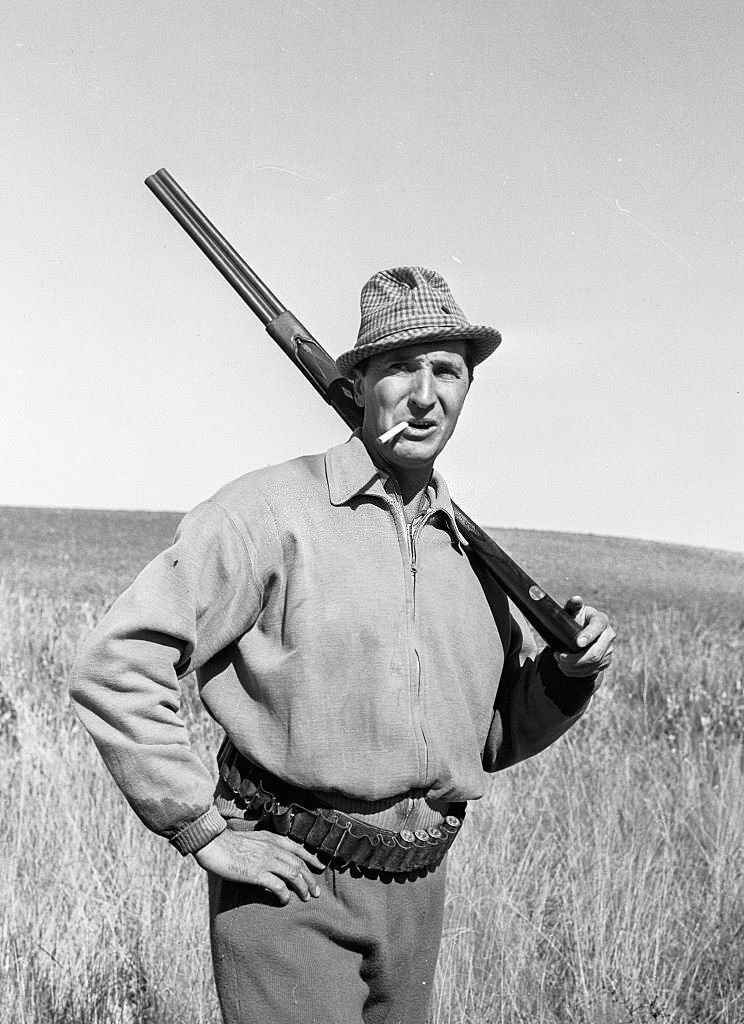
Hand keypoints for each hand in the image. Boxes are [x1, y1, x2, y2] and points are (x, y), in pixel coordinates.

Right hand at [194, 827, 323, 903]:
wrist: (214, 844)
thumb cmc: (229, 843)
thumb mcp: (253, 839)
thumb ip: (266, 846)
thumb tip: (274, 858)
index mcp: (272, 838)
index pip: (299, 848)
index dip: (312, 858)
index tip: (320, 866)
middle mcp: (273, 848)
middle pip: (299, 864)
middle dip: (310, 879)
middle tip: (316, 891)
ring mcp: (266, 860)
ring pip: (294, 875)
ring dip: (302, 888)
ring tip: (306, 898)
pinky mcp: (257, 873)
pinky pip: (278, 886)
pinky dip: (284, 895)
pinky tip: (284, 900)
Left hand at [553, 595, 614, 677]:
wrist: (581, 632)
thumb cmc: (575, 618)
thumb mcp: (572, 611)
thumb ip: (573, 605)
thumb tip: (576, 599)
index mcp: (601, 620)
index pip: (597, 628)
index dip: (588, 636)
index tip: (577, 643)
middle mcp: (609, 635)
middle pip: (596, 653)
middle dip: (575, 658)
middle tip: (558, 656)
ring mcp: (609, 650)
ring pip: (593, 665)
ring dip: (573, 666)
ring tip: (558, 661)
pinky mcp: (605, 661)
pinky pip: (592, 671)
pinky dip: (576, 672)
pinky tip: (565, 668)